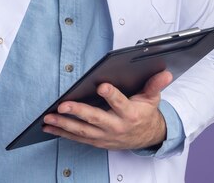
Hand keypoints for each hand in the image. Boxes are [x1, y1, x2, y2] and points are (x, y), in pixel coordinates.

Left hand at [42, 70, 172, 150]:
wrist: (148, 138)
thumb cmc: (145, 113)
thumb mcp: (152, 98)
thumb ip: (155, 85)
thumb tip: (165, 72)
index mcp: (130, 114)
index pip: (120, 103)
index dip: (111, 95)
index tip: (101, 86)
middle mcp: (117, 127)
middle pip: (95, 119)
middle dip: (78, 113)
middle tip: (62, 105)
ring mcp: (105, 136)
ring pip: (82, 131)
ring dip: (64, 124)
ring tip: (48, 117)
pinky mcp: (97, 141)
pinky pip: (78, 138)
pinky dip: (63, 133)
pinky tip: (49, 126)